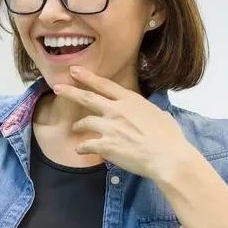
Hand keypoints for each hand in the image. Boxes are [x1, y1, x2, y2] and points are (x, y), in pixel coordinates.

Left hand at [53, 66, 193, 181]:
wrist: (167, 157)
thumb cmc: (169, 137)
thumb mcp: (160, 114)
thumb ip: (147, 111)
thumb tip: (149, 113)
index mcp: (130, 100)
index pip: (104, 85)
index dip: (88, 77)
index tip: (74, 70)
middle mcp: (116, 110)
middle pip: (87, 98)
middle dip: (70, 91)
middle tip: (58, 87)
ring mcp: (109, 127)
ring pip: (85, 122)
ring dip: (78, 126)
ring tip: (75, 128)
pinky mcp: (105, 146)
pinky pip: (86, 145)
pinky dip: (81, 148)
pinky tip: (80, 150)